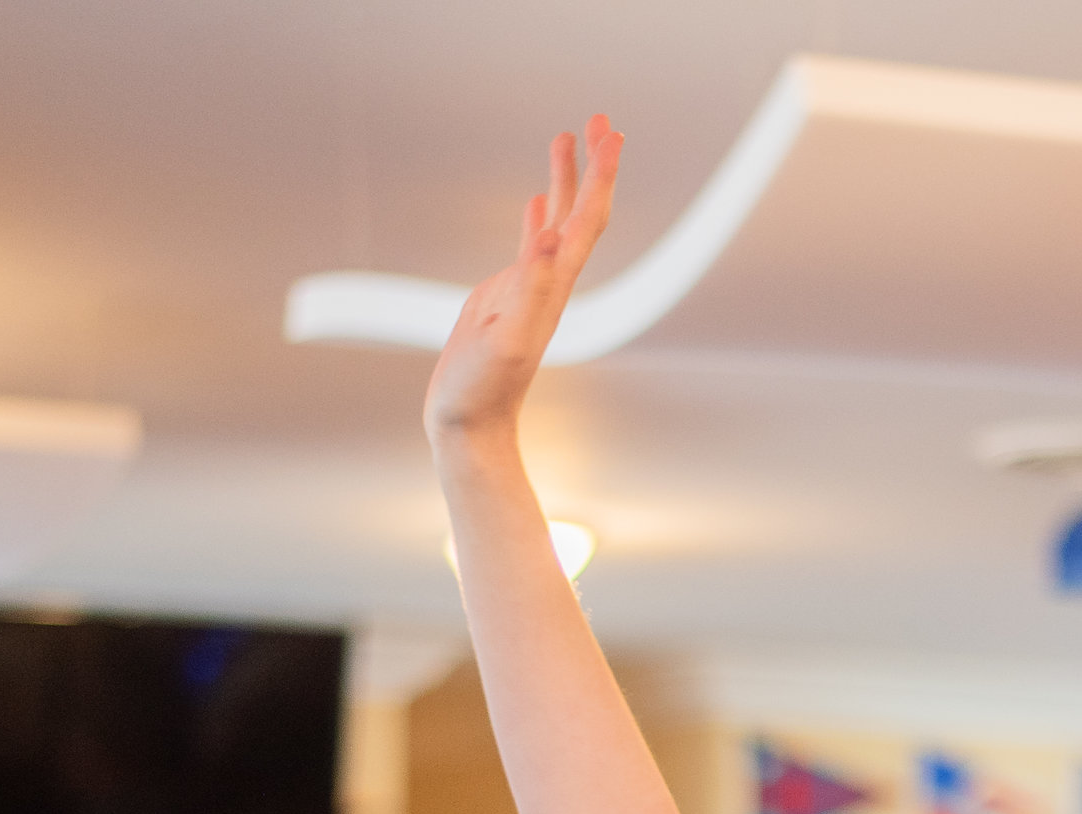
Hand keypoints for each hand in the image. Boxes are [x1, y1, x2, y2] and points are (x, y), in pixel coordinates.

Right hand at [425, 115, 622, 452]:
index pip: (588, 220)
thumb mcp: (504, 340)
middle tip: (599, 118)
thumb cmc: (482, 391)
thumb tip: (552, 238)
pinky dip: (538, 218)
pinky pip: (531, 248)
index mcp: (555, 287)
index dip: (601, 176)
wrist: (470, 426)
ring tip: (567, 137)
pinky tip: (538, 202)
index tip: (611, 134)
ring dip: (566, 181)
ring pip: (557, 223)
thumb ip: (530, 290)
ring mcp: (531, 288)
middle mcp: (551, 283)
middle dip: (593, 165)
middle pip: (582, 213)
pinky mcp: (508, 297)